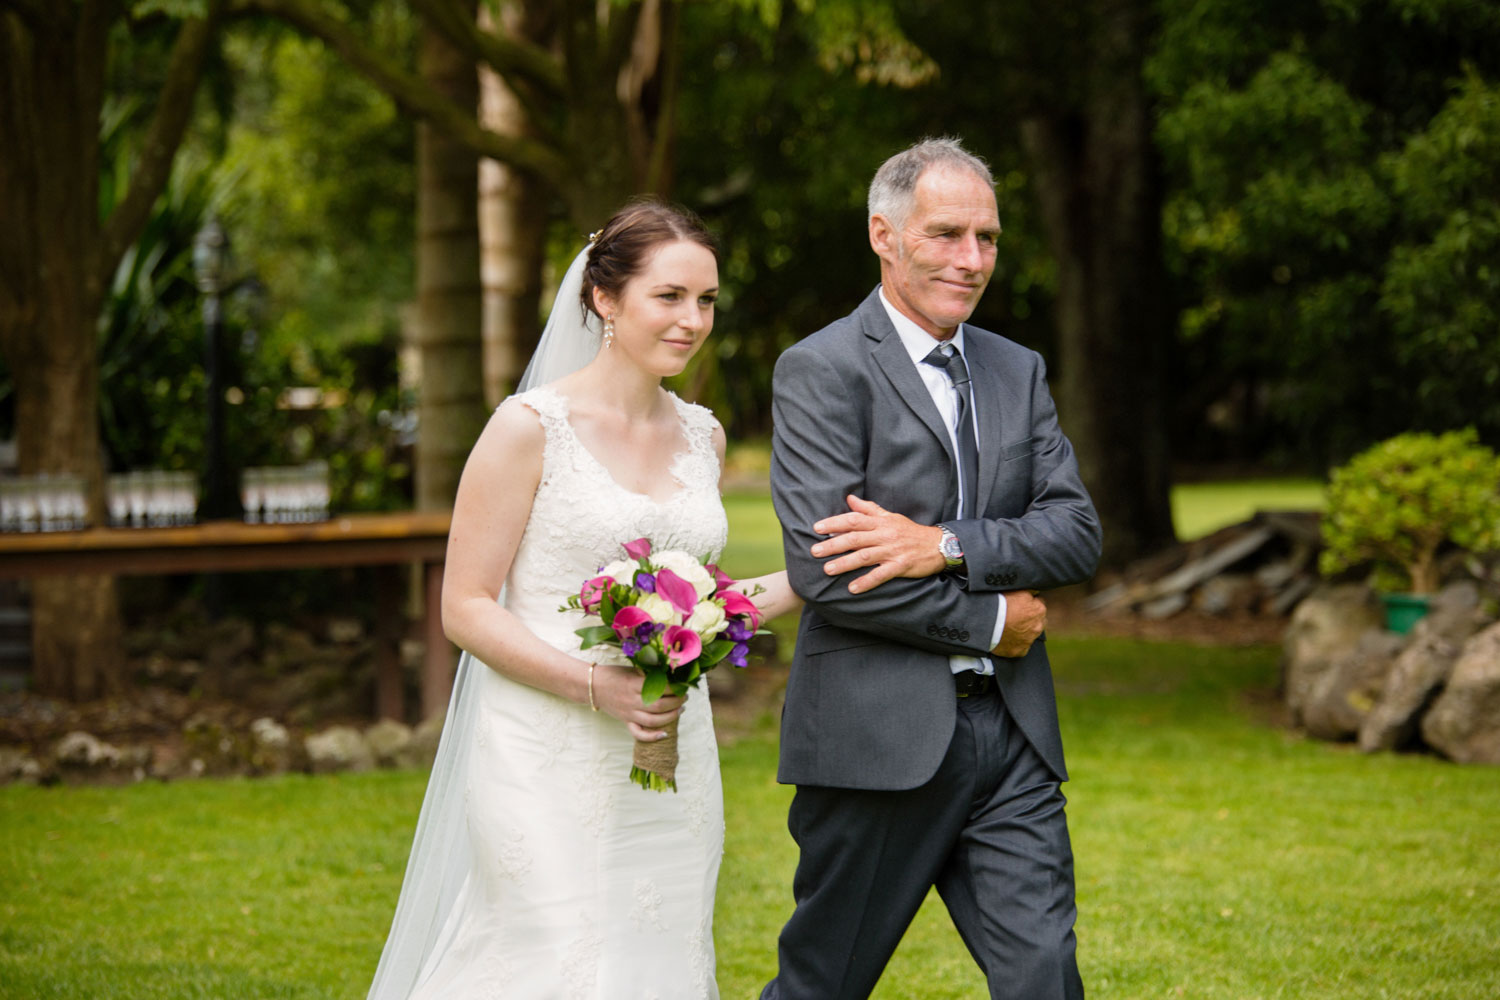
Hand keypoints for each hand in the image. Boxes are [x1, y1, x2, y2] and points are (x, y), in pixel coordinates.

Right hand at [590, 662, 684, 741]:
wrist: (593, 686)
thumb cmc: (613, 674)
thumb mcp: (632, 670)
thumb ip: (648, 674)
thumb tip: (670, 674)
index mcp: (633, 685)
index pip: (659, 688)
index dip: (674, 688)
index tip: (682, 685)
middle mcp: (631, 701)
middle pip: (659, 706)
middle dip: (676, 702)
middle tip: (684, 697)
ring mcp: (628, 714)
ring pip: (653, 721)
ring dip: (670, 717)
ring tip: (680, 710)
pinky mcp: (625, 721)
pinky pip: (638, 733)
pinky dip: (652, 737)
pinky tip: (664, 734)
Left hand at [810, 494, 945, 594]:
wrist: (938, 545)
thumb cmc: (910, 531)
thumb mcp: (890, 516)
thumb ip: (869, 509)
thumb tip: (849, 498)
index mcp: (880, 522)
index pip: (854, 520)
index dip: (834, 523)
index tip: (817, 528)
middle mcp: (884, 535)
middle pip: (855, 538)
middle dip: (833, 544)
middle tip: (814, 551)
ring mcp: (892, 551)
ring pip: (864, 556)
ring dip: (844, 563)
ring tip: (827, 569)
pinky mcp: (900, 566)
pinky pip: (881, 575)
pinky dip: (866, 581)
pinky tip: (853, 588)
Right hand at [992, 590, 1044, 657]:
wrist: (988, 623)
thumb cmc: (1001, 605)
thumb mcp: (1018, 591)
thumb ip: (1030, 591)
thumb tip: (1035, 591)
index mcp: (1039, 610)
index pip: (1039, 604)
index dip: (1029, 603)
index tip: (1020, 603)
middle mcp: (1038, 626)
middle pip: (1037, 621)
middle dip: (1029, 619)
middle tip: (1015, 616)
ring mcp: (1029, 640)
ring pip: (1030, 635)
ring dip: (1023, 631)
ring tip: (1010, 627)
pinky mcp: (1020, 651)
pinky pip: (1021, 647)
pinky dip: (1016, 643)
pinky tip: (1008, 638)